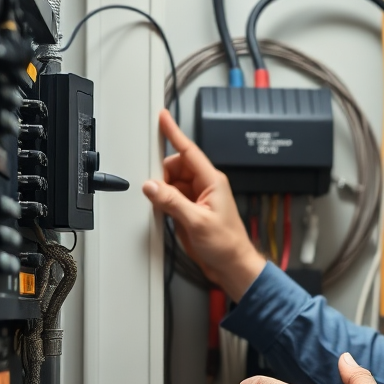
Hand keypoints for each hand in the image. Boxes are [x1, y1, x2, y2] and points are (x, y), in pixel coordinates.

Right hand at [141, 110, 264, 300]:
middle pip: (174, 168)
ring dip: (163, 193)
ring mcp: (197, 198)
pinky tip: (168, 215)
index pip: (189, 150)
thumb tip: (152, 187)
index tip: (164, 117)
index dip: (174, 133)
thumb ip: (172, 202)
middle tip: (160, 195)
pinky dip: (164, 203)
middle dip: (162, 177)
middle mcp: (204, 186)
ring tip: (169, 211)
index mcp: (212, 181)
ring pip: (170, 184)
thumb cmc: (227, 244)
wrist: (232, 265)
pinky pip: (170, 198)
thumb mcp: (197, 222)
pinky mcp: (190, 210)